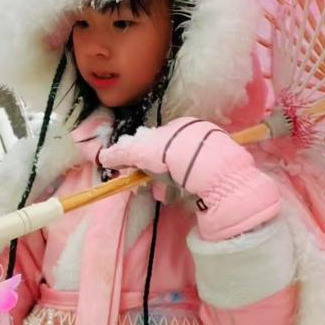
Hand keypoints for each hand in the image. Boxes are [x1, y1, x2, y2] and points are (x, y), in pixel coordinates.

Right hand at [98, 117, 281, 240]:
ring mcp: (210, 156)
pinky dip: (184, 189)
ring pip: (181, 170)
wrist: (218, 173)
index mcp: (181, 126)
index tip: (132, 169)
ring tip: (162, 195)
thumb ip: (125, 152)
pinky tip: (180, 197)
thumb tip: (104, 156)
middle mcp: (197, 137)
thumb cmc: (179, 155)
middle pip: (167, 155)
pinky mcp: (220, 175)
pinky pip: (196, 181)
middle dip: (153, 171)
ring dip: (166, 182)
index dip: (140, 154)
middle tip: (145, 185)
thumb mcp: (146, 150)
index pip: (154, 138)